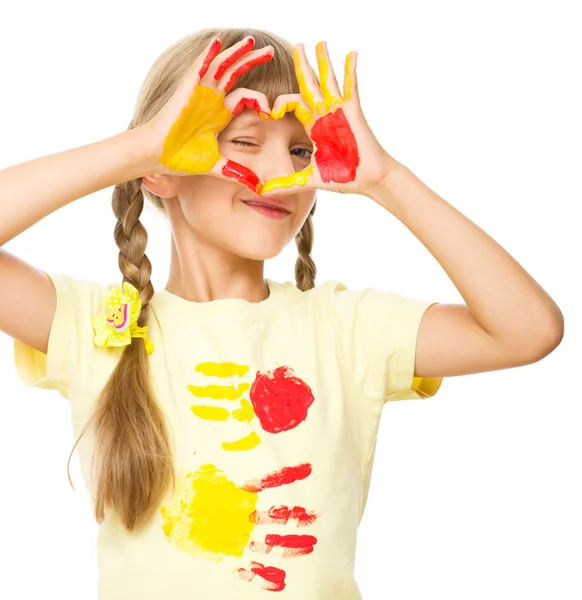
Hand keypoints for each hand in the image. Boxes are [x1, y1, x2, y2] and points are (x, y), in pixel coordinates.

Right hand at [137, 35, 274, 194]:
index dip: (260, 101)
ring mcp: (201, 92)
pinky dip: (209, 54)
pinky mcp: (188, 89)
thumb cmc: (181, 159)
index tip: (271, 112)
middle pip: (236, 73)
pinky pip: (200, 66)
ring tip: (251, 41)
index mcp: (221, 115)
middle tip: (271, 52)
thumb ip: (237, 173)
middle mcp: (213, 99)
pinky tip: (219, 42)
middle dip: (252, 61)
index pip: (246, 98)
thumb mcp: (217, 166)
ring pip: (221, 65)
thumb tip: (257, 188)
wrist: (159, 155)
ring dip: (236, 52)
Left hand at [261, 41, 400, 196]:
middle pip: (309, 84)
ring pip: (328, 80)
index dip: (279, 104)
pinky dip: (350, 70)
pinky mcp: (353, 111)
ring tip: (319, 42)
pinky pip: (351, 86)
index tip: (268, 112)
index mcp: (313, 126)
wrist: (367, 179)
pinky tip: (351, 54)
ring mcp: (339, 111)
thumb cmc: (343, 176)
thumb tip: (263, 192)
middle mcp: (324, 114)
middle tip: (297, 46)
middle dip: (303, 66)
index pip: (292, 104)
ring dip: (323, 61)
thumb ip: (286, 183)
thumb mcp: (309, 179)